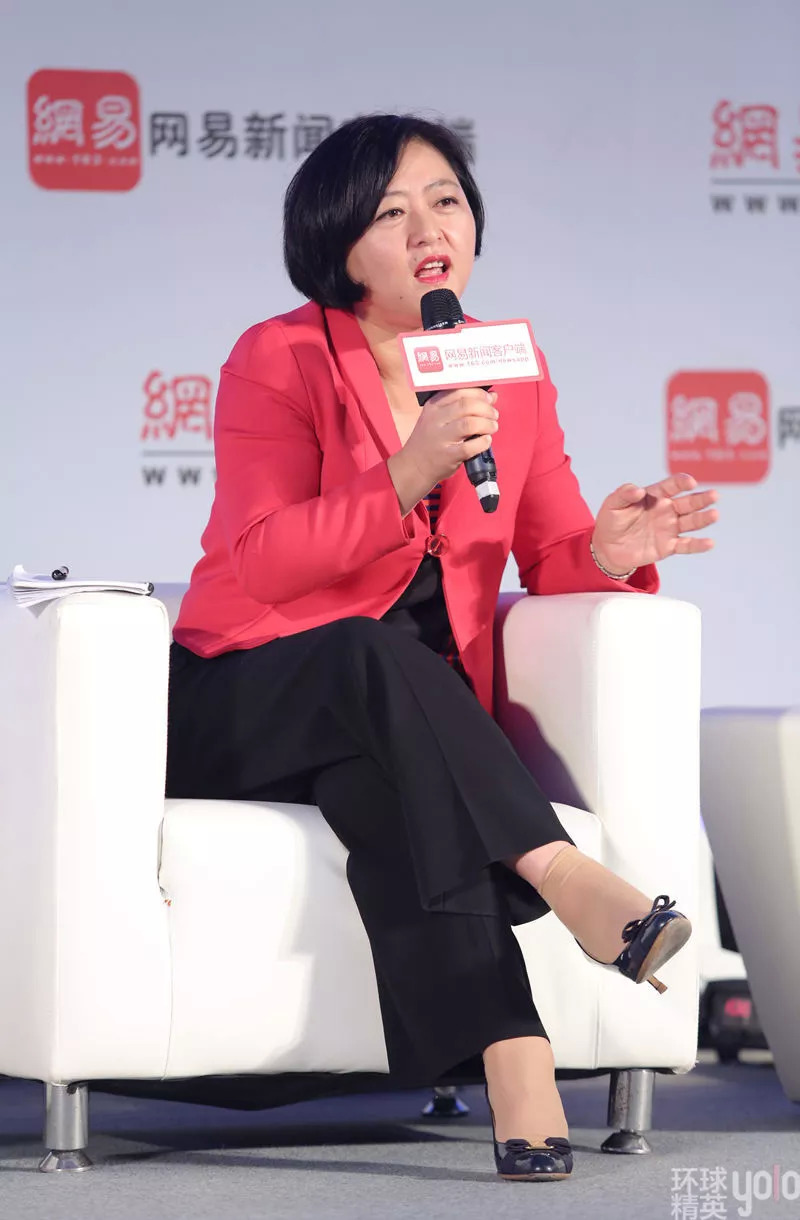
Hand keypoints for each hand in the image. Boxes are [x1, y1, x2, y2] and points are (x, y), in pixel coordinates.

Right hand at [387, 388, 498, 514]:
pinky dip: (483, 442)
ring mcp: (440, 438)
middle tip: (493, 415)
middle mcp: (435, 420)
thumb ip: (465, 405)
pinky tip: (486, 441)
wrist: (414, 466)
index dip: (479, 394)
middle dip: (486, 409)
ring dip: (487, 424)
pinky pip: (470, 447)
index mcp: (434, 406)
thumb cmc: (430, 440)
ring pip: (469, 424)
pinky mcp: (447, 456)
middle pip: (467, 406)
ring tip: (492, 427)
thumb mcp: (440, 418)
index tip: (489, 399)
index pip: (460, 391)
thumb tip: (492, 396)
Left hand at [591, 473, 718, 573]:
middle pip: (688, 502)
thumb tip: (638, 490)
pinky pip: (685, 545)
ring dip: (703, 518)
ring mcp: (669, 528)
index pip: (672, 486)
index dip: (682, 482)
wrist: (608, 547)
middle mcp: (667, 510)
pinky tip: (709, 543)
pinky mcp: (668, 546)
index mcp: (655, 495)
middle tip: (714, 495)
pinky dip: (698, 545)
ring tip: (714, 515)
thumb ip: (624, 494)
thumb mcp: (613, 503)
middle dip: (701, 498)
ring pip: (691, 522)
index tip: (690, 482)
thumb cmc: (612, 520)